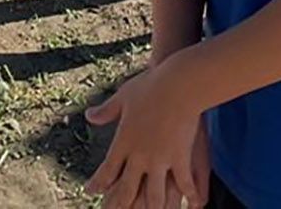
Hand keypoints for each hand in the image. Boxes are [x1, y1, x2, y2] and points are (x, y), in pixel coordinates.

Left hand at [84, 63, 208, 207]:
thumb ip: (107, 110)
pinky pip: (183, 182)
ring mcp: (160, 158)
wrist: (178, 83)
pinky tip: (191, 202)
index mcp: (123, 141)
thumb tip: (89, 115)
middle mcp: (139, 155)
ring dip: (153, 207)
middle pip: (127, 189)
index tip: (91, 192)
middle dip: (120, 205)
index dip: (98, 183)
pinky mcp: (180, 156)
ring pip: (154, 194)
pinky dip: (187, 193)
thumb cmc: (152, 85)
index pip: (107, 170)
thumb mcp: (124, 96)